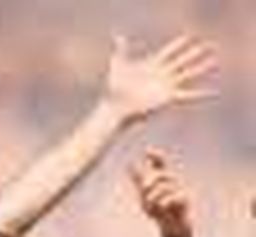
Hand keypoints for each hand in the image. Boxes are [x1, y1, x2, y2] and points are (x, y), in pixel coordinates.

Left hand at [102, 34, 216, 124]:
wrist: (116, 106)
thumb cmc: (115, 87)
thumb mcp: (119, 64)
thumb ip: (122, 50)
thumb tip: (119, 36)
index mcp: (152, 64)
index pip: (169, 51)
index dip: (178, 44)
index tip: (188, 37)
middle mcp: (162, 74)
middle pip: (182, 60)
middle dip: (194, 53)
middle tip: (209, 45)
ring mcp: (166, 85)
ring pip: (188, 74)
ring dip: (201, 68)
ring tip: (215, 61)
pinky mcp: (168, 97)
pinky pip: (188, 95)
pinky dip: (201, 94)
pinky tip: (213, 93)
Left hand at [130, 150, 191, 236]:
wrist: (171, 229)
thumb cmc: (160, 212)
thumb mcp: (146, 196)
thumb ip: (140, 181)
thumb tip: (129, 165)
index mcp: (164, 180)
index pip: (161, 164)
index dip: (156, 157)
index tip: (147, 151)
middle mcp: (174, 182)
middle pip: (163, 174)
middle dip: (151, 178)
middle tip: (143, 187)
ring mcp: (182, 190)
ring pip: (166, 186)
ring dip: (154, 195)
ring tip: (149, 204)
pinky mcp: (187, 201)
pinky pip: (176, 196)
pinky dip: (165, 201)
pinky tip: (160, 206)